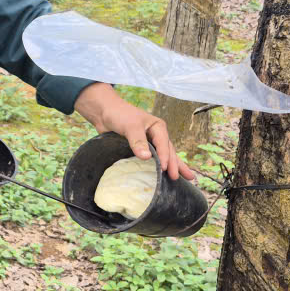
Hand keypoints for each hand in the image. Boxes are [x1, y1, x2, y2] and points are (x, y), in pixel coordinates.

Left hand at [73, 83, 195, 181]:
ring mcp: (149, 142)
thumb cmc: (119, 114)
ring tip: (186, 178)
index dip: (165, 157)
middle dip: (175, 165)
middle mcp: (156, 135)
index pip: (164, 144)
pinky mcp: (139, 148)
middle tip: (177, 179)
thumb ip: (138, 141)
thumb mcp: (130, 126)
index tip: (164, 169)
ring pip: (163, 156)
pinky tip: (163, 175)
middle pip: (168, 152)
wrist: (103, 112)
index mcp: (158, 127)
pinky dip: (157, 166)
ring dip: (172, 166)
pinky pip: (151, 159)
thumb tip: (146, 157)